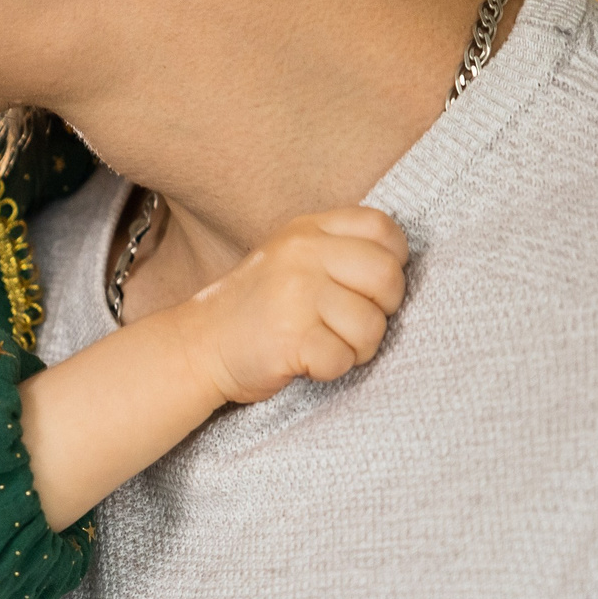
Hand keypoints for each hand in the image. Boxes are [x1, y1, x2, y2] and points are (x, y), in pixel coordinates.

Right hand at [173, 207, 409, 403]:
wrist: (197, 345)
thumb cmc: (256, 308)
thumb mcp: (292, 258)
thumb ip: (340, 250)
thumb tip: (400, 266)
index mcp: (307, 230)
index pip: (383, 229)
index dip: (392, 261)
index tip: (367, 286)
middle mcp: (302, 256)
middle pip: (387, 277)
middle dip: (382, 310)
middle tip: (350, 323)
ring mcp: (295, 296)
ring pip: (371, 326)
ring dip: (356, 348)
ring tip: (324, 344)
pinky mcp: (290, 339)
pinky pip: (343, 359)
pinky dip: (331, 369)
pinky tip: (306, 362)